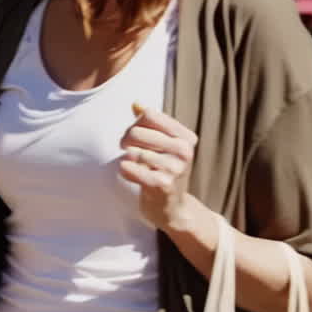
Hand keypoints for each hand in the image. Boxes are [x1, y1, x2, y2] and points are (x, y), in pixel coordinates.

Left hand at [119, 103, 198, 231]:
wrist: (171, 207)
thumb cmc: (163, 170)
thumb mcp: (162, 145)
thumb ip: (149, 123)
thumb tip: (136, 104)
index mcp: (186, 137)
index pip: (149, 115)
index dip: (135, 123)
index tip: (135, 136)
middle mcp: (184, 151)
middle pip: (136, 131)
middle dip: (125, 141)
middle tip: (127, 150)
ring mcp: (175, 168)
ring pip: (132, 152)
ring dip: (128, 159)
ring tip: (136, 166)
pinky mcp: (162, 184)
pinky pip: (130, 168)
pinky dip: (125, 170)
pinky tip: (131, 174)